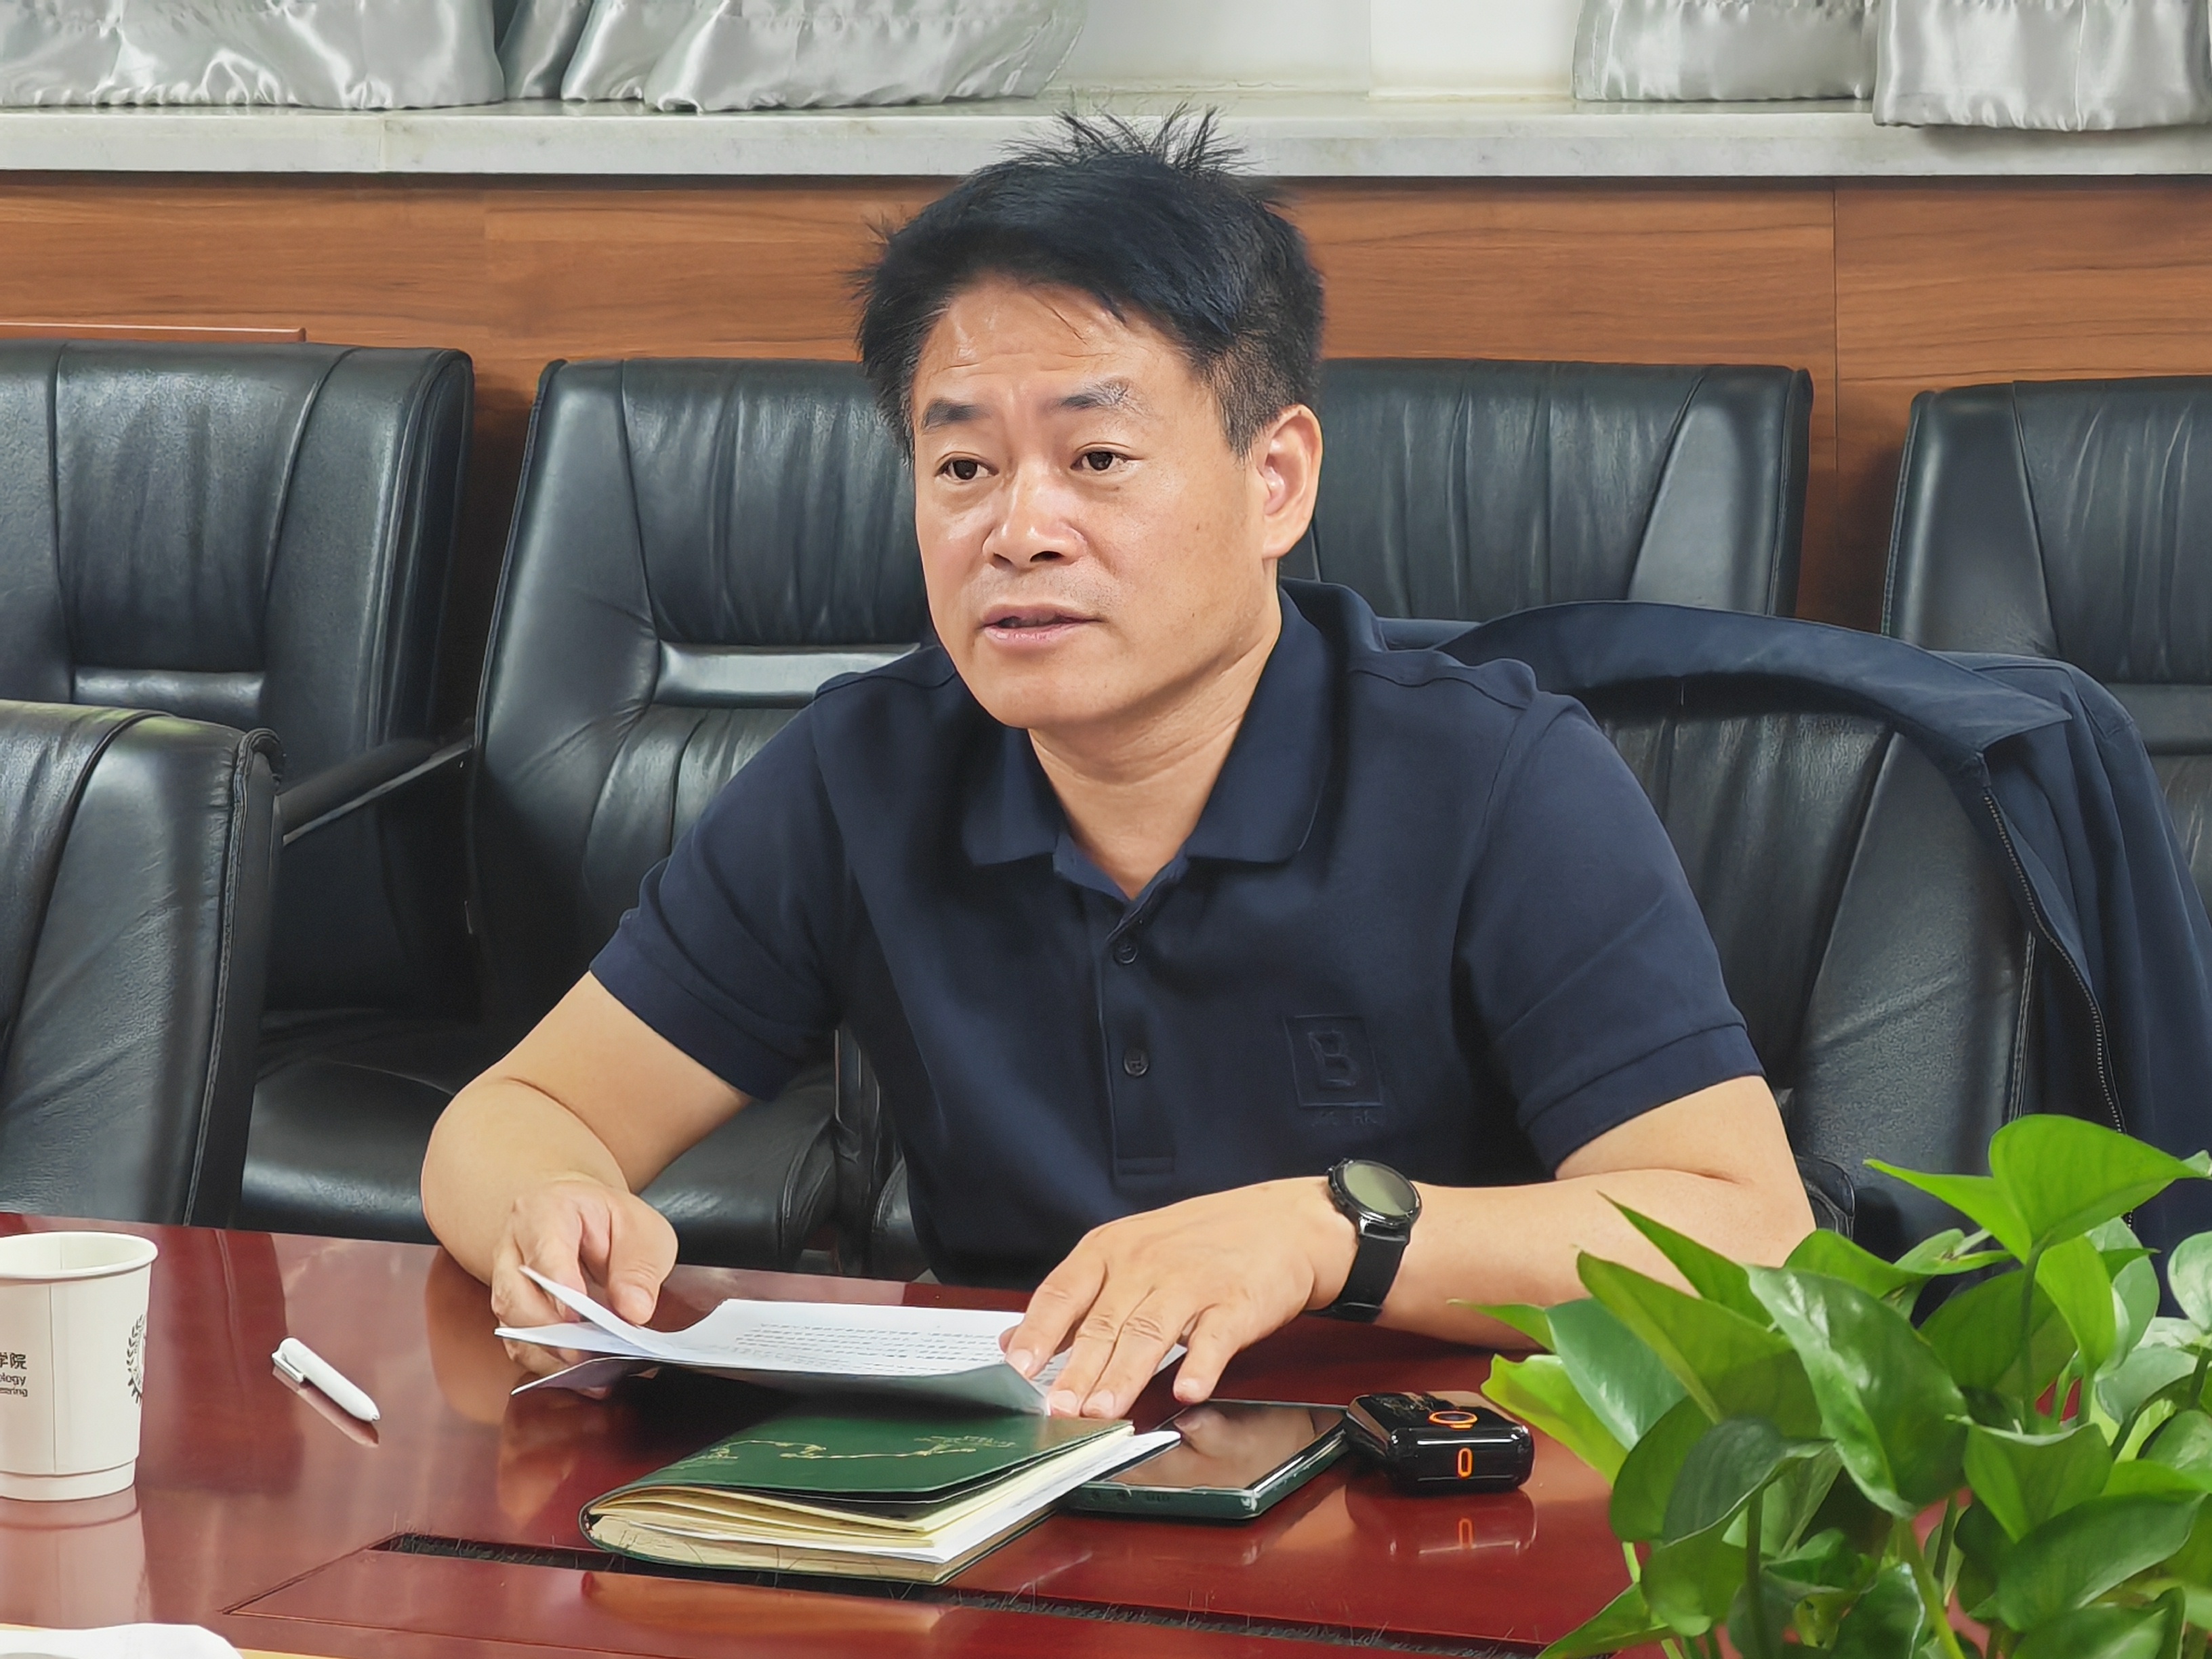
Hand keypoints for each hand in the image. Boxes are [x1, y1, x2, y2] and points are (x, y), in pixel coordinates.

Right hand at [489, 1176, 677, 1376]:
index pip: (544, 1252)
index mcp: (545, 1211)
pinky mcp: (511, 1311)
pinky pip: (519, 1345)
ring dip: (551, 1353)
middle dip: (552, 1331)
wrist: (587, 1220)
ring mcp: (506, 1280)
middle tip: (590, 1352)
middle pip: (515, 1295)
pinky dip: (549, 1363)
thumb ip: (638, 1269)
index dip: (560, 1288)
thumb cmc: (612, 1221)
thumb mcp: (642, 1231)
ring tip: (593, 1368)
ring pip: (512, 1325)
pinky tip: (581, 1373)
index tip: (580, 1317)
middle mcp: (514, 1245)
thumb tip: (633, 1311)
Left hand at [1001, 1178, 1356, 1418]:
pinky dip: (1201, 1364)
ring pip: (1150, 1333)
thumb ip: (1075, 1300)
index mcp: (1111, 1250)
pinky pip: (1214, 1336)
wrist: (1283, 1222)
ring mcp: (1193, 1282)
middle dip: (1077, 1370)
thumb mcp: (1127, 1254)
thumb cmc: (1198, 1243)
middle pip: (1104, 1322)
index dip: (1039, 1331)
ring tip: (1105, 1412)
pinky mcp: (1237, 1302)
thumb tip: (1015, 1340)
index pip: (1063, 1291)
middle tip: (1058, 1410)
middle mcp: (1146, 1263)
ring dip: (1125, 1375)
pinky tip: (1188, 1390)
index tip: (1018, 1368)